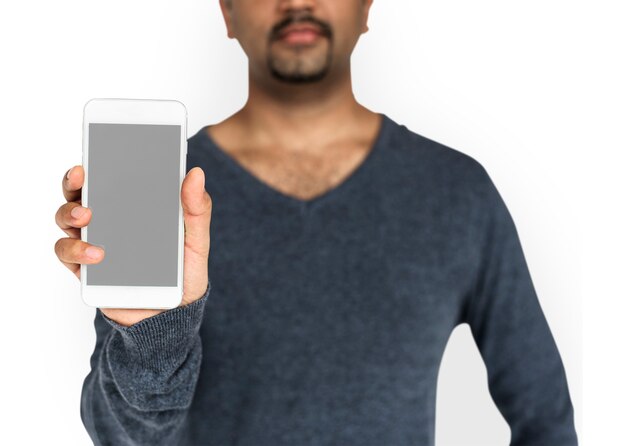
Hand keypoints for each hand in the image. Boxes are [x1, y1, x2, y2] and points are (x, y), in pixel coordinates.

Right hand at [55, 165, 212, 326]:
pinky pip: (68, 255)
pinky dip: (76, 251)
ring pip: (67, 221)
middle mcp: (109, 222)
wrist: (174, 318)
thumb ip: (197, 209)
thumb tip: (196, 173)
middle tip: (81, 176)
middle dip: (74, 182)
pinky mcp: (87, 272)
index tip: (97, 148)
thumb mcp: (196, 240)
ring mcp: (94, 244)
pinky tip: (97, 254)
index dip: (99, 161)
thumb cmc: (184, 273)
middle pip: (80, 194)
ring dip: (70, 214)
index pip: (111, 178)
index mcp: (133, 208)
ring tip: (87, 218)